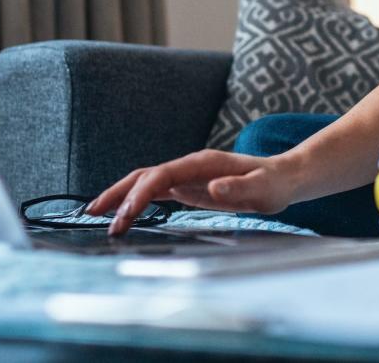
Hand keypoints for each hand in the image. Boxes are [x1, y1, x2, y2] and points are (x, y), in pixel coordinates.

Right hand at [85, 150, 296, 235]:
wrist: (284, 177)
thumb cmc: (274, 184)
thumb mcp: (263, 189)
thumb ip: (238, 189)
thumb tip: (211, 189)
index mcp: (202, 164)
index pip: (161, 176)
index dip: (140, 195)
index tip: (125, 216)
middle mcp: (190, 167)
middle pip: (144, 176)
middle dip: (118, 193)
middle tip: (94, 215)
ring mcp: (187, 176)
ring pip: (145, 182)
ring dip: (121, 196)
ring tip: (96, 214)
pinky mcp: (189, 187)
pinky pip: (155, 192)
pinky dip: (136, 201)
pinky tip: (123, 213)